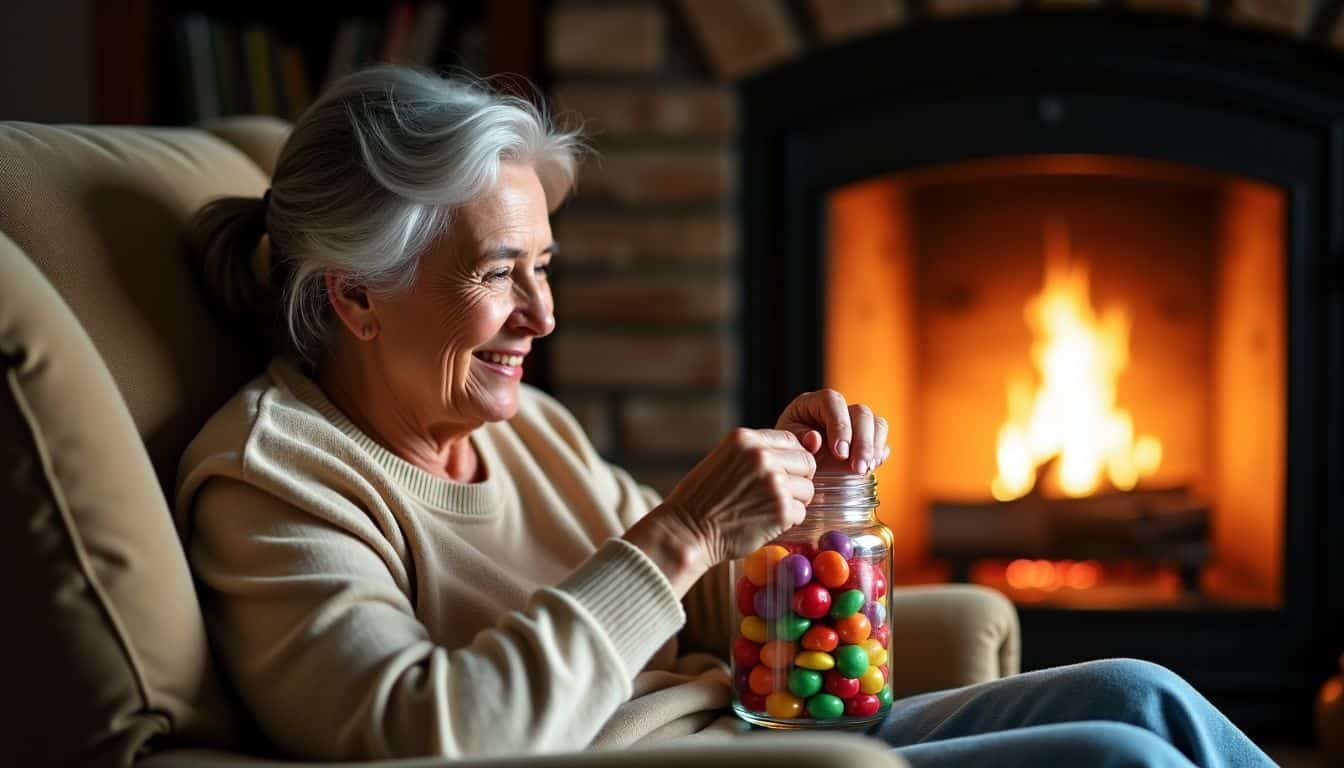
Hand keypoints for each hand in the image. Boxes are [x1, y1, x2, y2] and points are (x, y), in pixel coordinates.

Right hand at [658, 428, 816, 568]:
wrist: (687, 530)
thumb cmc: (703, 498)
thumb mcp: (725, 459)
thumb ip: (756, 453)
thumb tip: (797, 454)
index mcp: (746, 439)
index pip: (791, 440)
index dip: (790, 459)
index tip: (781, 473)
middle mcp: (762, 456)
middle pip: (806, 462)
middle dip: (797, 479)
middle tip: (779, 495)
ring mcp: (774, 483)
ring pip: (808, 489)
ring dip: (794, 502)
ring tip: (768, 509)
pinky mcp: (781, 510)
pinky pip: (801, 512)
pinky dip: (788, 521)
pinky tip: (765, 522)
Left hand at [775, 389, 889, 475]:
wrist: (795, 466)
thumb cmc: (788, 451)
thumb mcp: (786, 444)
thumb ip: (799, 440)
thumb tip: (816, 439)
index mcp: (815, 402)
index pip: (833, 402)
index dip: (840, 425)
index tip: (840, 453)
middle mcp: (839, 408)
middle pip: (861, 413)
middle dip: (862, 442)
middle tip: (857, 468)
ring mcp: (855, 422)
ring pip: (876, 423)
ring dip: (874, 447)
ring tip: (865, 469)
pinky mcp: (866, 438)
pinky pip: (881, 439)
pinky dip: (879, 452)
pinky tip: (872, 466)